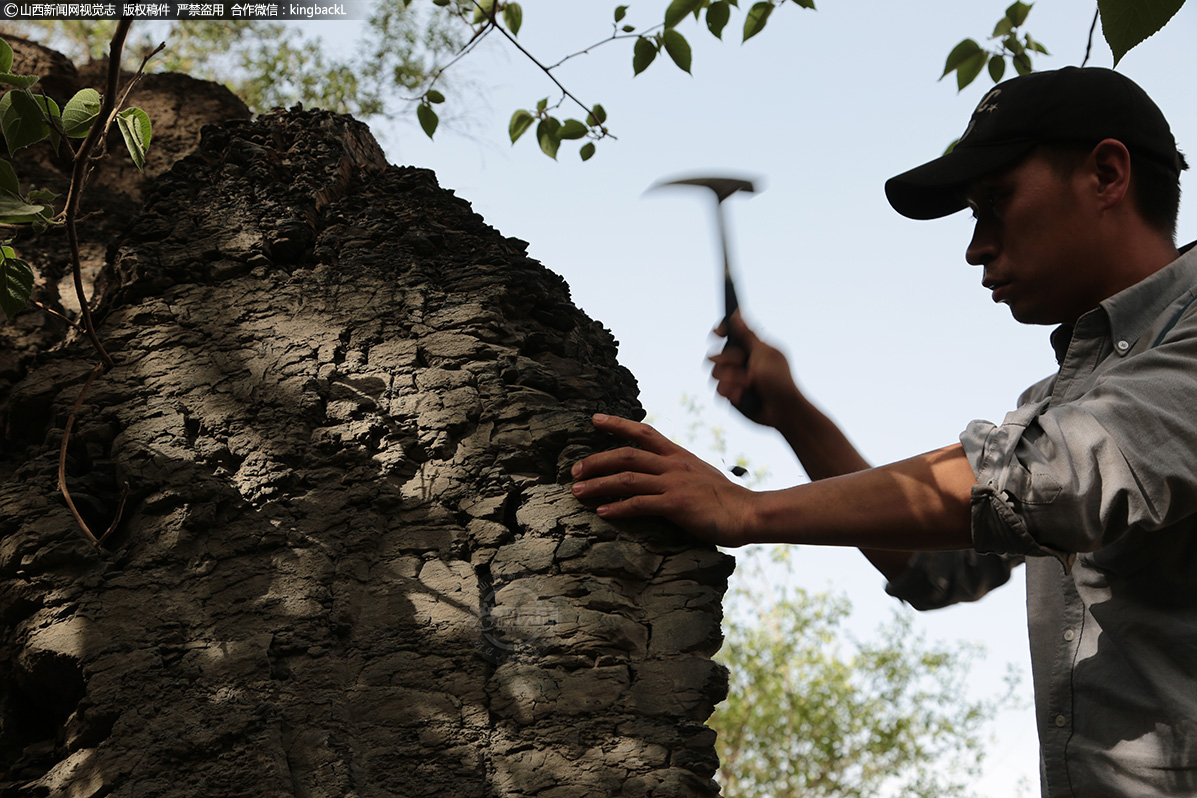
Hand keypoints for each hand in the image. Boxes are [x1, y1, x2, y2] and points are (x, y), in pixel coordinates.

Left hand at [571, 414, 753, 547]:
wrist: (749, 512)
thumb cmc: (727, 499)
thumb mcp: (701, 476)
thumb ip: (680, 473)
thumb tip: (662, 477)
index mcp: (679, 455)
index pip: (644, 432)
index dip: (618, 424)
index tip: (595, 419)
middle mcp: (673, 464)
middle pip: (626, 454)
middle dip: (596, 460)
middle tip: (574, 470)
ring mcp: (673, 483)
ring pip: (626, 478)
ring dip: (598, 485)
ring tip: (577, 492)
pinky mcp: (675, 505)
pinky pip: (639, 504)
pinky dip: (617, 508)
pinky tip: (602, 512)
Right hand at [711, 313, 803, 430]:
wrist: (783, 410)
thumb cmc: (780, 381)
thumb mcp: (764, 354)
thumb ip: (748, 335)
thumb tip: (737, 313)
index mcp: (749, 348)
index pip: (728, 334)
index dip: (720, 331)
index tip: (718, 333)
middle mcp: (739, 363)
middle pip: (715, 354)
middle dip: (727, 359)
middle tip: (742, 363)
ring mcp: (733, 379)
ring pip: (714, 373)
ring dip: (732, 378)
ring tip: (748, 384)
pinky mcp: (730, 395)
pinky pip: (718, 390)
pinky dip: (732, 392)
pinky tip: (744, 396)